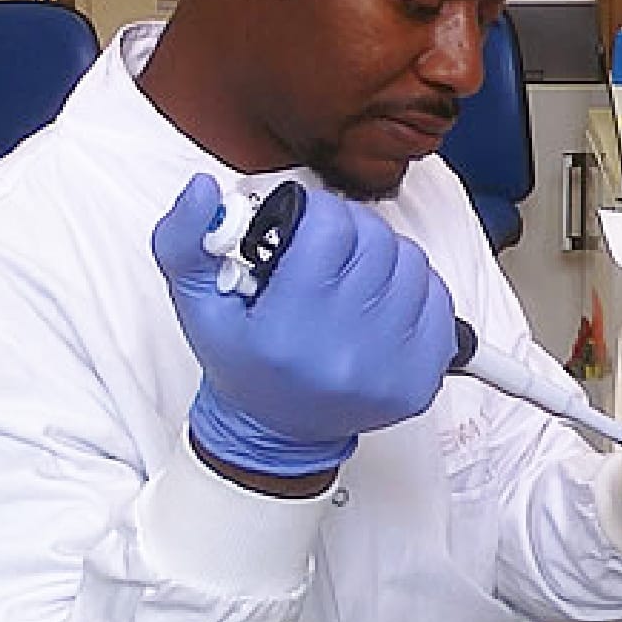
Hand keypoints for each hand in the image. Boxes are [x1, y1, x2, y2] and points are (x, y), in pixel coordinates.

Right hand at [152, 174, 456, 477]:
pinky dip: (412, 289)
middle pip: (374, 239)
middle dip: (348, 232)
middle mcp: (343, 353)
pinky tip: (378, 304)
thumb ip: (182, 240)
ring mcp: (390, 369)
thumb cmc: (242, 361)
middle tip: (325, 251)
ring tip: (350, 278)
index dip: (316, 212)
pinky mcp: (421, 378)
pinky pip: (438, 297)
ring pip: (411, 261)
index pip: (330, 227)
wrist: (276, 432)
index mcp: (286, 331)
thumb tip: (204, 189)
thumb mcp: (196, 302)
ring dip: (382, 257)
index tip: (302, 226)